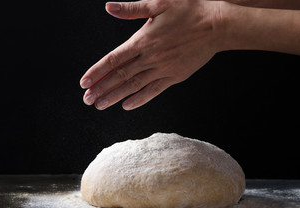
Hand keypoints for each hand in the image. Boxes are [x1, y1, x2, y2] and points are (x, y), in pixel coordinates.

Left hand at [80, 0, 223, 109]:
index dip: (97, 71)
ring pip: (133, 86)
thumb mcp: (159, 2)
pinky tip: (127, 105)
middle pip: (120, 76)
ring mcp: (163, 69)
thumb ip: (132, 9)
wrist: (216, 25)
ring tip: (100, 106)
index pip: (113, 59)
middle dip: (101, 88)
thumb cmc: (189, 10)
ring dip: (115, 96)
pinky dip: (140, 99)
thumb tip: (108, 7)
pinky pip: (153, 91)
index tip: (83, 83)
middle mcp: (150, 57)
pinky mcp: (174, 76)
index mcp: (143, 40)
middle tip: (87, 100)